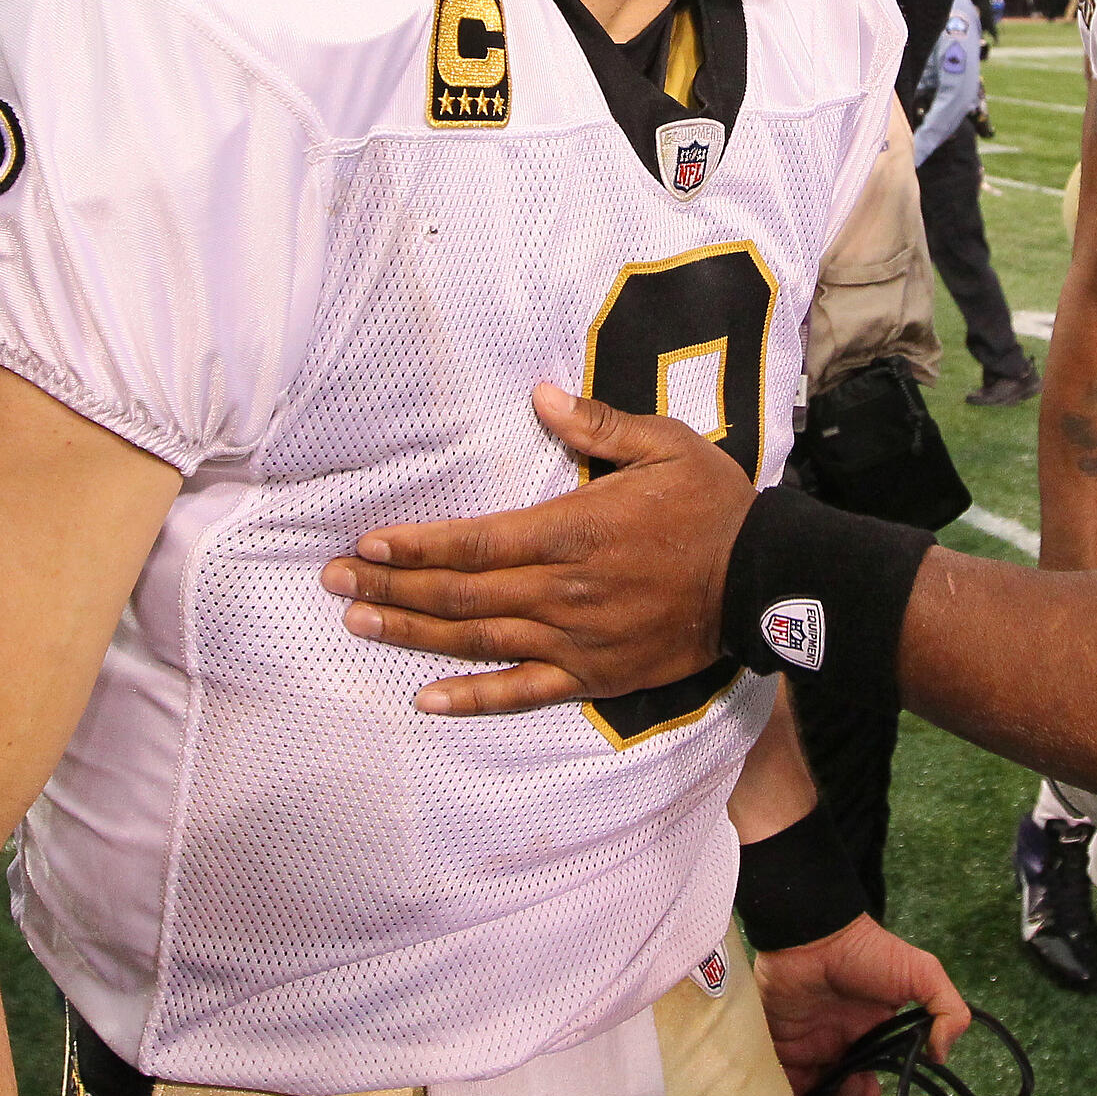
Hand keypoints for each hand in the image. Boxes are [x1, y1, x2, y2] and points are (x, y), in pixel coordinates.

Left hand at [321, 383, 754, 712]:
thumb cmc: (713, 506)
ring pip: (477, 640)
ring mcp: (574, 640)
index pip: (475, 541)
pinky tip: (426, 699)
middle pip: (461, 591)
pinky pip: (522, 693)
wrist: (765, 581)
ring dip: (412, 632)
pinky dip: (472, 699)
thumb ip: (598, 424)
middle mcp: (562, 591)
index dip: (416, 545)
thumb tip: (541, 396)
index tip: (366, 544)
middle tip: (331, 581)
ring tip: (357, 622)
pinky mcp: (591, 677)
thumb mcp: (665, 445)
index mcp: (572, 530)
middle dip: (392, 584)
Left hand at [754, 916, 968, 1095]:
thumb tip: (942, 1055)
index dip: (869, 1089)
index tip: (871, 1092)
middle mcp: (840, 1040)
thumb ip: (946, 1008)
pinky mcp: (781, 1043)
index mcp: (871, 1029)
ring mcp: (808, 1043)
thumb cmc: (868, 952)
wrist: (813, 934)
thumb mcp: (921, 972)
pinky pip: (785, 1082)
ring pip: (815, 1090)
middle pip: (842, 1086)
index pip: (872, 1071)